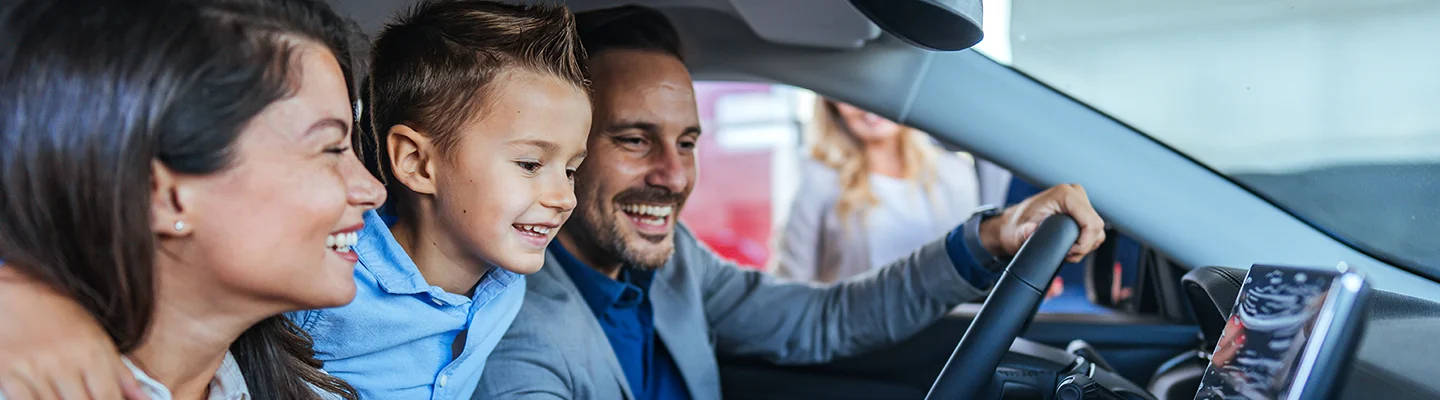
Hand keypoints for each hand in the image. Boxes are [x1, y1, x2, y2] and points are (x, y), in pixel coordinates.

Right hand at [0, 268, 146, 399]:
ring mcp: (35, 369)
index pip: (108, 398)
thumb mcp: (99, 340)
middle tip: (86, 399)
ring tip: (69, 396)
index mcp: (93, 353)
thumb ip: (123, 375)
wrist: (20, 290)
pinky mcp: (8, 373)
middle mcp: (64, 363)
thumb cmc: (64, 317)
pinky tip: (47, 399)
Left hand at [979, 183, 1105, 262]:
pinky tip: (1070, 245)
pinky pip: (1094, 230)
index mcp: (1064, 194)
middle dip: (1084, 246)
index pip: (1091, 222)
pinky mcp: (1082, 210)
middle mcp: (1075, 193)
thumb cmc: (1016, 227)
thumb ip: (1023, 233)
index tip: (1069, 252)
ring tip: (1066, 250)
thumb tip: (1031, 231)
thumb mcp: (1017, 233)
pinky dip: (1085, 242)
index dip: (1084, 243)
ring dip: (1085, 245)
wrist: (1014, 225)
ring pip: (1097, 230)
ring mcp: (1080, 201)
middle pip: (1096, 227)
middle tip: (1066, 254)